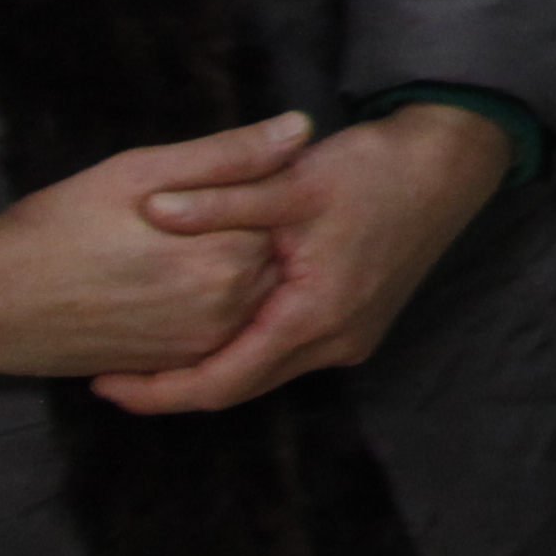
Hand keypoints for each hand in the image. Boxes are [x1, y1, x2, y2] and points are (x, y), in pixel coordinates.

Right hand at [0, 114, 302, 378]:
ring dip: (231, 272)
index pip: (284, 213)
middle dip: (250, 233)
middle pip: (272, 258)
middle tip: (189, 221)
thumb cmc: (59, 226)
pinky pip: (221, 334)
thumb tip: (300, 128)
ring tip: (174, 250)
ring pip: (251, 297)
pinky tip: (172, 284)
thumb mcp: (140, 172)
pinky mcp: (176, 366)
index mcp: (228, 254)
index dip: (258, 192)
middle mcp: (228, 307)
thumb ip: (227, 154)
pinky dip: (212, 308)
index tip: (222, 183)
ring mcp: (203, 344)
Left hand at [102, 104, 507, 414]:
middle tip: (111, 373)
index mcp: (316, 316)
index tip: (104, 383)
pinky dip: (242, 351)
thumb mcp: (294, 180)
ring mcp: (352, 337)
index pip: (222, 383)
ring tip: (149, 352)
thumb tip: (152, 208)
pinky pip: (285, 355)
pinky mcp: (357, 323)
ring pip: (263, 374)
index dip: (158, 392)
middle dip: (174, 388)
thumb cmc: (376, 170)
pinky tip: (210, 327)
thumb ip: (221, 200)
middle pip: (240, 388)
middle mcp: (337, 342)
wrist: (450, 164)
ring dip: (209, 370)